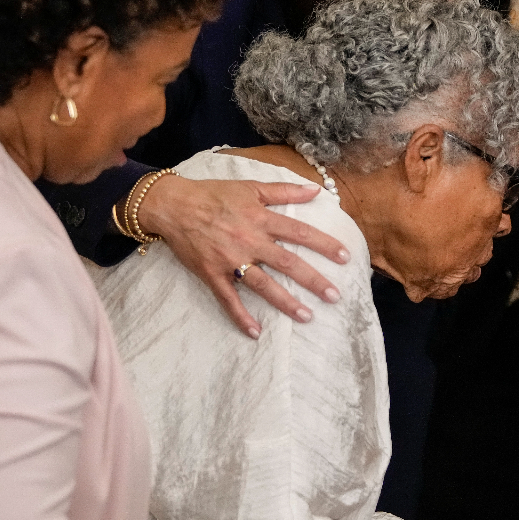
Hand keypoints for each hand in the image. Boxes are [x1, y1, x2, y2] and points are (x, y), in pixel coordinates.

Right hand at [137, 174, 349, 338]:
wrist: (172, 205)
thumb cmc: (213, 194)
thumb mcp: (250, 187)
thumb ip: (284, 191)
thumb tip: (315, 190)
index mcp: (261, 219)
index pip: (300, 233)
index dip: (324, 245)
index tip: (345, 258)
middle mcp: (249, 241)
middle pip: (287, 263)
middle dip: (313, 280)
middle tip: (335, 296)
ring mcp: (230, 260)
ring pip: (263, 285)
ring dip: (286, 302)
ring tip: (307, 316)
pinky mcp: (212, 274)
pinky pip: (228, 299)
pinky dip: (240, 317)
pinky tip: (255, 332)